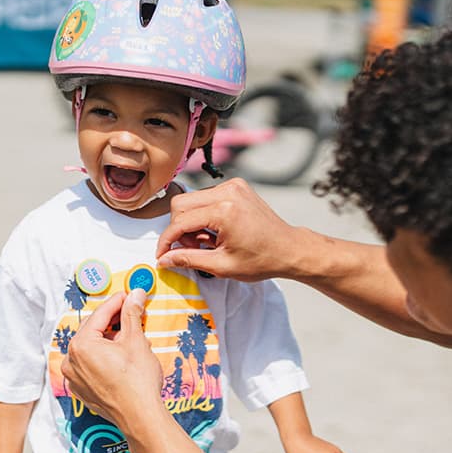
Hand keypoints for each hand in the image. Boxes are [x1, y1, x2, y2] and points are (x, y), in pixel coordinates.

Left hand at [61, 289, 163, 432]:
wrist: (140, 417)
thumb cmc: (137, 381)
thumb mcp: (136, 340)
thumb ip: (132, 314)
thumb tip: (135, 295)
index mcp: (81, 345)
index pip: (100, 315)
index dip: (117, 303)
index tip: (128, 296)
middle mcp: (71, 361)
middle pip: (94, 332)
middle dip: (114, 323)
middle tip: (132, 314)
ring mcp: (75, 378)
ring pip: (93, 350)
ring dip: (111, 341)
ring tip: (132, 338)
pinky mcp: (82, 391)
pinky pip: (92, 366)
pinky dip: (105, 358)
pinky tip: (123, 358)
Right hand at [155, 178, 298, 281]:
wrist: (289, 249)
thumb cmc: (262, 259)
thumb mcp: (222, 266)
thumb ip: (189, 260)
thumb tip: (164, 260)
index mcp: (224, 211)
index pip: (180, 221)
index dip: (167, 240)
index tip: (162, 255)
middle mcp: (228, 192)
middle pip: (181, 204)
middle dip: (179, 229)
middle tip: (191, 248)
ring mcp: (233, 186)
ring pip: (192, 199)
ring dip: (191, 222)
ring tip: (207, 242)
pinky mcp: (237, 186)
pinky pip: (207, 197)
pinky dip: (204, 214)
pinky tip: (216, 232)